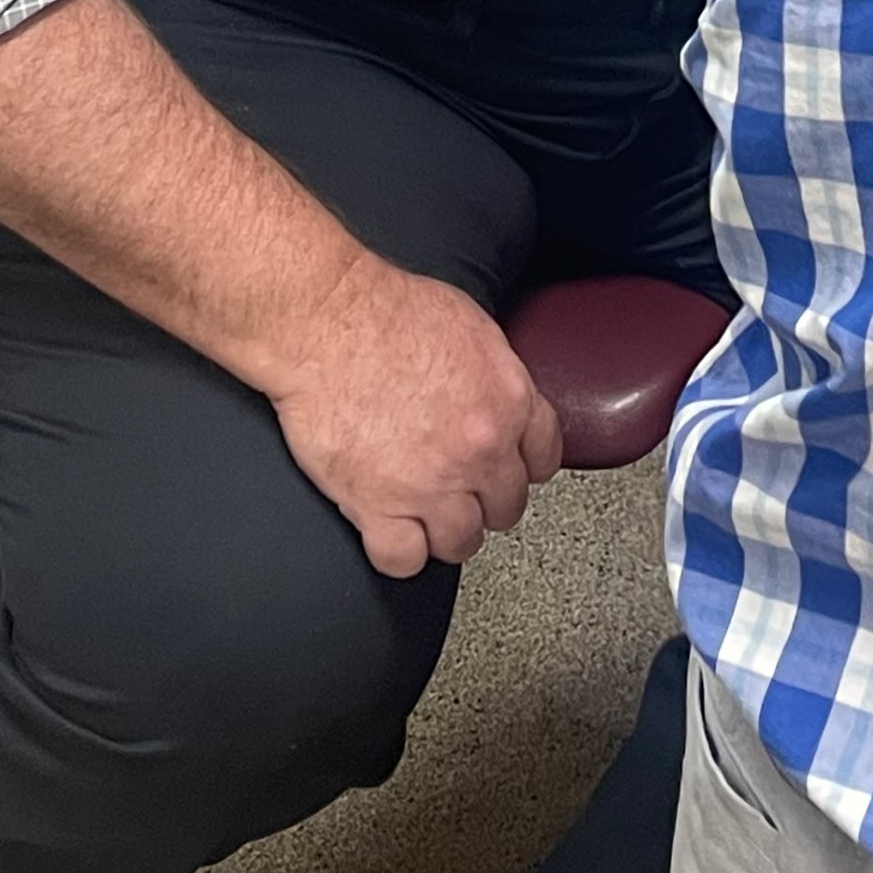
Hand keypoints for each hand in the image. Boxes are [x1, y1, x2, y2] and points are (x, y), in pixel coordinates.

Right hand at [263, 253, 565, 577]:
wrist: (330, 322)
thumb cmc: (389, 311)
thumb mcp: (472, 327)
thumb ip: (495, 376)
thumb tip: (496, 398)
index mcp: (508, 402)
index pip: (543, 458)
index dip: (520, 466)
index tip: (504, 468)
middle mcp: (480, 450)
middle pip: (505, 507)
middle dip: (482, 500)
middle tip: (456, 488)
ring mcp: (431, 484)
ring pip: (461, 542)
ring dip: (444, 532)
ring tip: (424, 514)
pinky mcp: (377, 506)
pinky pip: (404, 561)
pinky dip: (397, 553)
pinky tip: (388, 531)